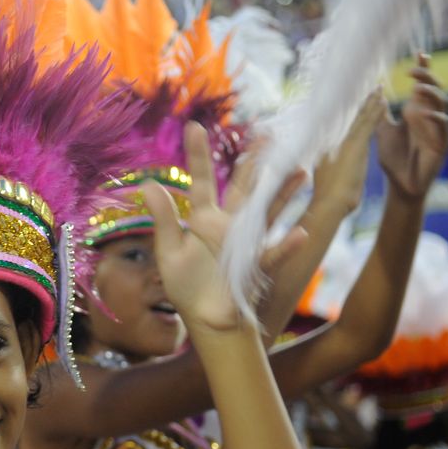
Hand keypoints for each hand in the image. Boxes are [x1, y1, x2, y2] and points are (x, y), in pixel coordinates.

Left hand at [143, 123, 306, 331]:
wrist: (207, 321)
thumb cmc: (187, 286)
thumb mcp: (168, 252)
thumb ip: (163, 219)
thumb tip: (147, 184)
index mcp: (204, 219)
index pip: (201, 181)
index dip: (198, 155)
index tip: (194, 127)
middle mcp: (229, 225)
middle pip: (244, 187)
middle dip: (254, 163)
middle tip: (267, 135)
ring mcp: (246, 243)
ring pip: (267, 211)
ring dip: (284, 193)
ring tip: (300, 169)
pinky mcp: (256, 266)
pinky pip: (273, 253)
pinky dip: (287, 246)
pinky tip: (301, 233)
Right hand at [313, 91, 387, 215]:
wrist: (330, 203)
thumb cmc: (327, 196)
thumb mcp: (325, 176)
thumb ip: (327, 165)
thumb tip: (325, 164)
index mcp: (327, 147)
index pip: (341, 125)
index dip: (350, 112)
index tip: (356, 102)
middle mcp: (334, 140)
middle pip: (349, 117)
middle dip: (360, 102)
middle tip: (369, 87)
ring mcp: (344, 141)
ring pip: (359, 116)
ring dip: (370, 102)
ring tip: (378, 88)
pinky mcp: (355, 144)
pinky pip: (368, 123)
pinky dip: (375, 110)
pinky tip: (382, 100)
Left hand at [377, 54, 447, 200]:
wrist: (400, 184)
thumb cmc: (393, 158)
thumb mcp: (382, 130)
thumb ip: (379, 113)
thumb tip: (373, 92)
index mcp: (416, 111)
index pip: (422, 85)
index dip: (423, 69)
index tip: (419, 54)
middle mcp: (429, 117)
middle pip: (435, 89)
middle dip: (427, 77)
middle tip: (413, 71)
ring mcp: (438, 130)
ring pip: (444, 104)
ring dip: (433, 94)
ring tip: (419, 88)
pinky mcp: (443, 144)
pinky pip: (446, 128)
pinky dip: (438, 118)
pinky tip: (428, 113)